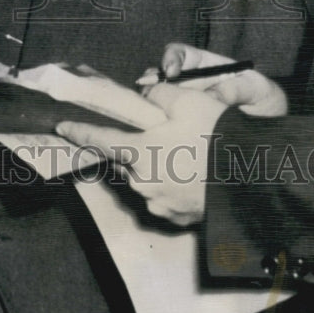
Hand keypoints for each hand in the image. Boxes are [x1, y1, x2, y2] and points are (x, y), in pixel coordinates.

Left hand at [57, 83, 226, 226]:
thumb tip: (145, 93)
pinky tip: (191, 174)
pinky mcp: (177, 218)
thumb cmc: (215, 134)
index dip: (79, 131)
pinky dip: (171, 186)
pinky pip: (164, 198)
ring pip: (145, 180)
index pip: (100, 140)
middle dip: (134, 148)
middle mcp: (142, 183)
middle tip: (157, 135)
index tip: (62, 127)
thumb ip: (157, 94)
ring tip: (181, 154)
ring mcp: (159, 204)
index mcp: (139, 153)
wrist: (251, 174)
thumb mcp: (186, 100)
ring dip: (154, 167)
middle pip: (126, 162)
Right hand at [146, 43, 287, 116]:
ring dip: (153, 105)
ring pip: (158, 99)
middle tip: (153, 96)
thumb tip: (211, 98)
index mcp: (203, 63)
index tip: (171, 72)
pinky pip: (165, 120)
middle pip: (159, 75)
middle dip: (152, 83)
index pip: (179, 53)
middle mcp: (187, 80)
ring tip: (156, 115)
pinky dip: (160, 124)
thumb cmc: (259, 97)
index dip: (171, 59)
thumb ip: (235, 89)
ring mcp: (182, 101)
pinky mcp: (181, 121)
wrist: (266, 124)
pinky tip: (163, 131)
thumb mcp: (253, 89)